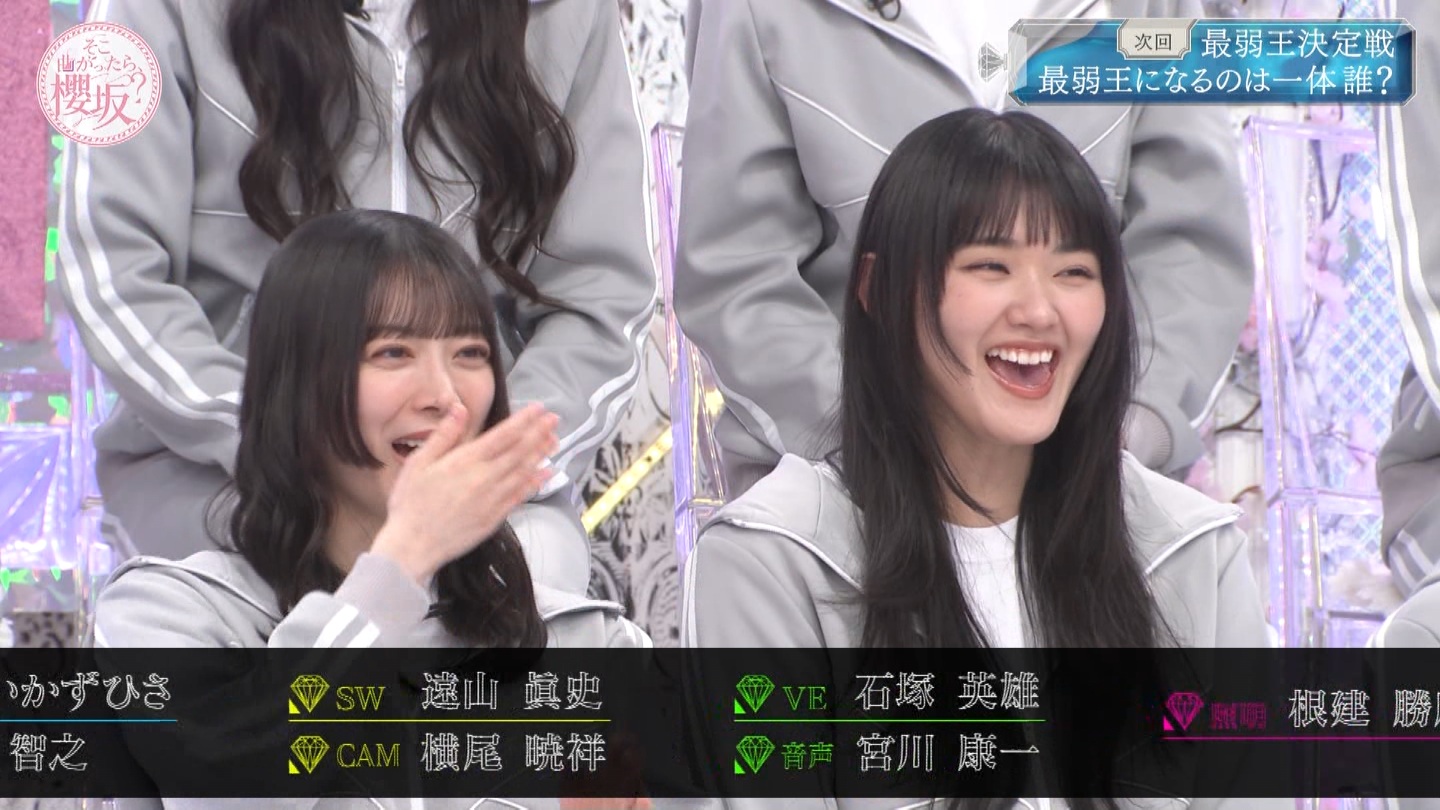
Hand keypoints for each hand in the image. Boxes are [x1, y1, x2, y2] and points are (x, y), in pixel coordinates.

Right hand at [371, 402, 557, 582]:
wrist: (413, 546)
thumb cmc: (410, 504)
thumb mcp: (418, 463)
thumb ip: (443, 435)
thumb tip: (459, 409)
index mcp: (466, 461)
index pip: (503, 435)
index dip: (524, 420)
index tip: (538, 408)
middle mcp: (484, 478)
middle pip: (519, 451)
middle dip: (539, 433)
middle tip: (554, 419)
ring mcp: (492, 499)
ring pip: (523, 471)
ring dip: (541, 454)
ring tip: (554, 440)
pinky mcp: (494, 517)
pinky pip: (520, 496)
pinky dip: (535, 483)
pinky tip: (545, 474)